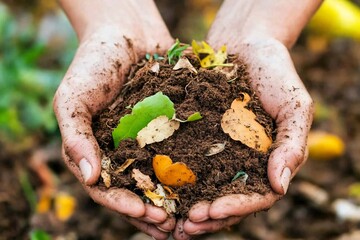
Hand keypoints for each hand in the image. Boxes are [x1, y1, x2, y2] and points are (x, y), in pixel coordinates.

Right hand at [54, 1, 174, 238]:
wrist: (126, 31)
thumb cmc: (93, 63)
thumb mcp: (74, 98)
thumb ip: (75, 136)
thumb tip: (88, 176)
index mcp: (98, 152)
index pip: (108, 189)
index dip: (124, 205)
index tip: (145, 214)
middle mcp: (125, 151)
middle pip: (138, 191)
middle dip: (153, 210)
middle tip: (173, 226)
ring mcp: (149, 140)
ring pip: (162, 178)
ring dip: (175, 199)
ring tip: (191, 217)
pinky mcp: (172, 127)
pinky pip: (182, 151)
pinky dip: (192, 170)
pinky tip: (207, 182)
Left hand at [172, 0, 316, 237]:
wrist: (247, 44)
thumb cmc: (276, 74)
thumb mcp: (294, 107)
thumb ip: (291, 145)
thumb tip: (280, 186)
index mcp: (266, 163)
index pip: (254, 197)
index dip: (234, 208)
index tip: (211, 212)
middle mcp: (240, 163)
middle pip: (224, 200)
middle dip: (205, 217)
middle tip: (183, 227)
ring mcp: (217, 152)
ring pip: (201, 188)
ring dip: (184, 205)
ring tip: (166, 219)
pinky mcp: (196, 137)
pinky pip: (183, 160)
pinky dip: (172, 178)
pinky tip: (154, 186)